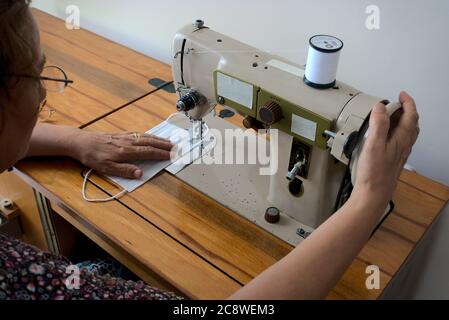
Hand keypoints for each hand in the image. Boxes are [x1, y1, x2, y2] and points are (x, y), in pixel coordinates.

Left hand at [71, 131, 173, 178]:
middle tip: (176, 148)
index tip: (172, 156)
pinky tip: (151, 137)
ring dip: (159, 139)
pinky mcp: (121, 134)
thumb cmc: (93, 157)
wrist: (81, 142)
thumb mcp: (107, 168)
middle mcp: (129, 142)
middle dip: (164, 145)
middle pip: (150, 143)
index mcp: (127, 152)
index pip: (149, 152)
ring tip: (169, 142)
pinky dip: (149, 135)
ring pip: (146, 137)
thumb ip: (124, 170)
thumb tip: (140, 173)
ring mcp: (125, 137)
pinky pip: (139, 134)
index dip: (161, 154)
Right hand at [352, 91, 419, 209]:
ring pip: (408, 132)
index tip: (401, 94)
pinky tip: (386, 135)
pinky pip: (400, 140)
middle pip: (412, 123)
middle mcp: (404, 145)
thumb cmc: (374, 172)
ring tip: (390, 116)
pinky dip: (397, 131)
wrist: (374, 193)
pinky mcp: (394, 159)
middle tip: (395, 103)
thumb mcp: (373, 144)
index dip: (408, 102)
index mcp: (402, 138)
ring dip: (402, 121)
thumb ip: (378, 124)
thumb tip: (380, 107)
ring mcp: (400, 153)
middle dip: (406, 110)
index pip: (411, 115)